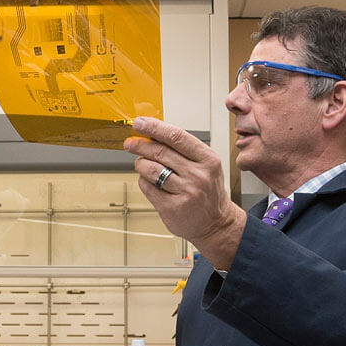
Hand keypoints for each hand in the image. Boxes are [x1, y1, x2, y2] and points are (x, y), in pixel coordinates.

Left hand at [123, 117, 246, 265]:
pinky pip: (147, 187)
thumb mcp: (204, 165)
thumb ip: (182, 149)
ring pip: (150, 169)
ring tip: (142, 164)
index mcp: (207, 159)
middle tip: (130, 143)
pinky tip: (150, 181)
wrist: (215, 222)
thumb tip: (153, 133)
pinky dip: (144, 181)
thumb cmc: (207, 190)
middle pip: (160, 152)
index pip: (177, 137)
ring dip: (141, 164)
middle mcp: (198, 175)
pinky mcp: (172, 208)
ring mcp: (185, 192)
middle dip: (140, 145)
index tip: (139, 123)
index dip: (155, 127)